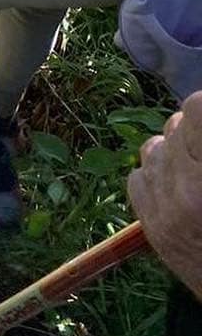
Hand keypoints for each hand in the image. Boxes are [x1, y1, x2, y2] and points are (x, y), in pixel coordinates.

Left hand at [129, 92, 201, 300]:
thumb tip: (198, 108)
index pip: (197, 109)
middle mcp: (184, 192)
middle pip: (178, 124)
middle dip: (199, 131)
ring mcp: (162, 210)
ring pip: (155, 146)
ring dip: (179, 151)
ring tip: (201, 170)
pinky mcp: (150, 226)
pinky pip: (139, 175)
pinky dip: (160, 176)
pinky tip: (185, 190)